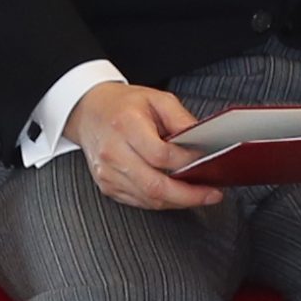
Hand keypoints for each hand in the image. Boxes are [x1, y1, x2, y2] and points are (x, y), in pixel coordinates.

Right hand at [64, 81, 222, 211]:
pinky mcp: (107, 186)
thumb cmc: (123, 105)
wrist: (89, 112)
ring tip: (199, 195)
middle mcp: (113, 152)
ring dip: (177, 201)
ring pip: (148, 199)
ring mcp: (108, 173)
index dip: (187, 162)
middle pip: (154, 185)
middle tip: (211, 194)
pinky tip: (177, 195)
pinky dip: (161, 201)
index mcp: (125, 125)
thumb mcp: (157, 98)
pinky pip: (139, 202)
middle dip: (188, 195)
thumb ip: (181, 118)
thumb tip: (202, 139)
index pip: (160, 154)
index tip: (207, 162)